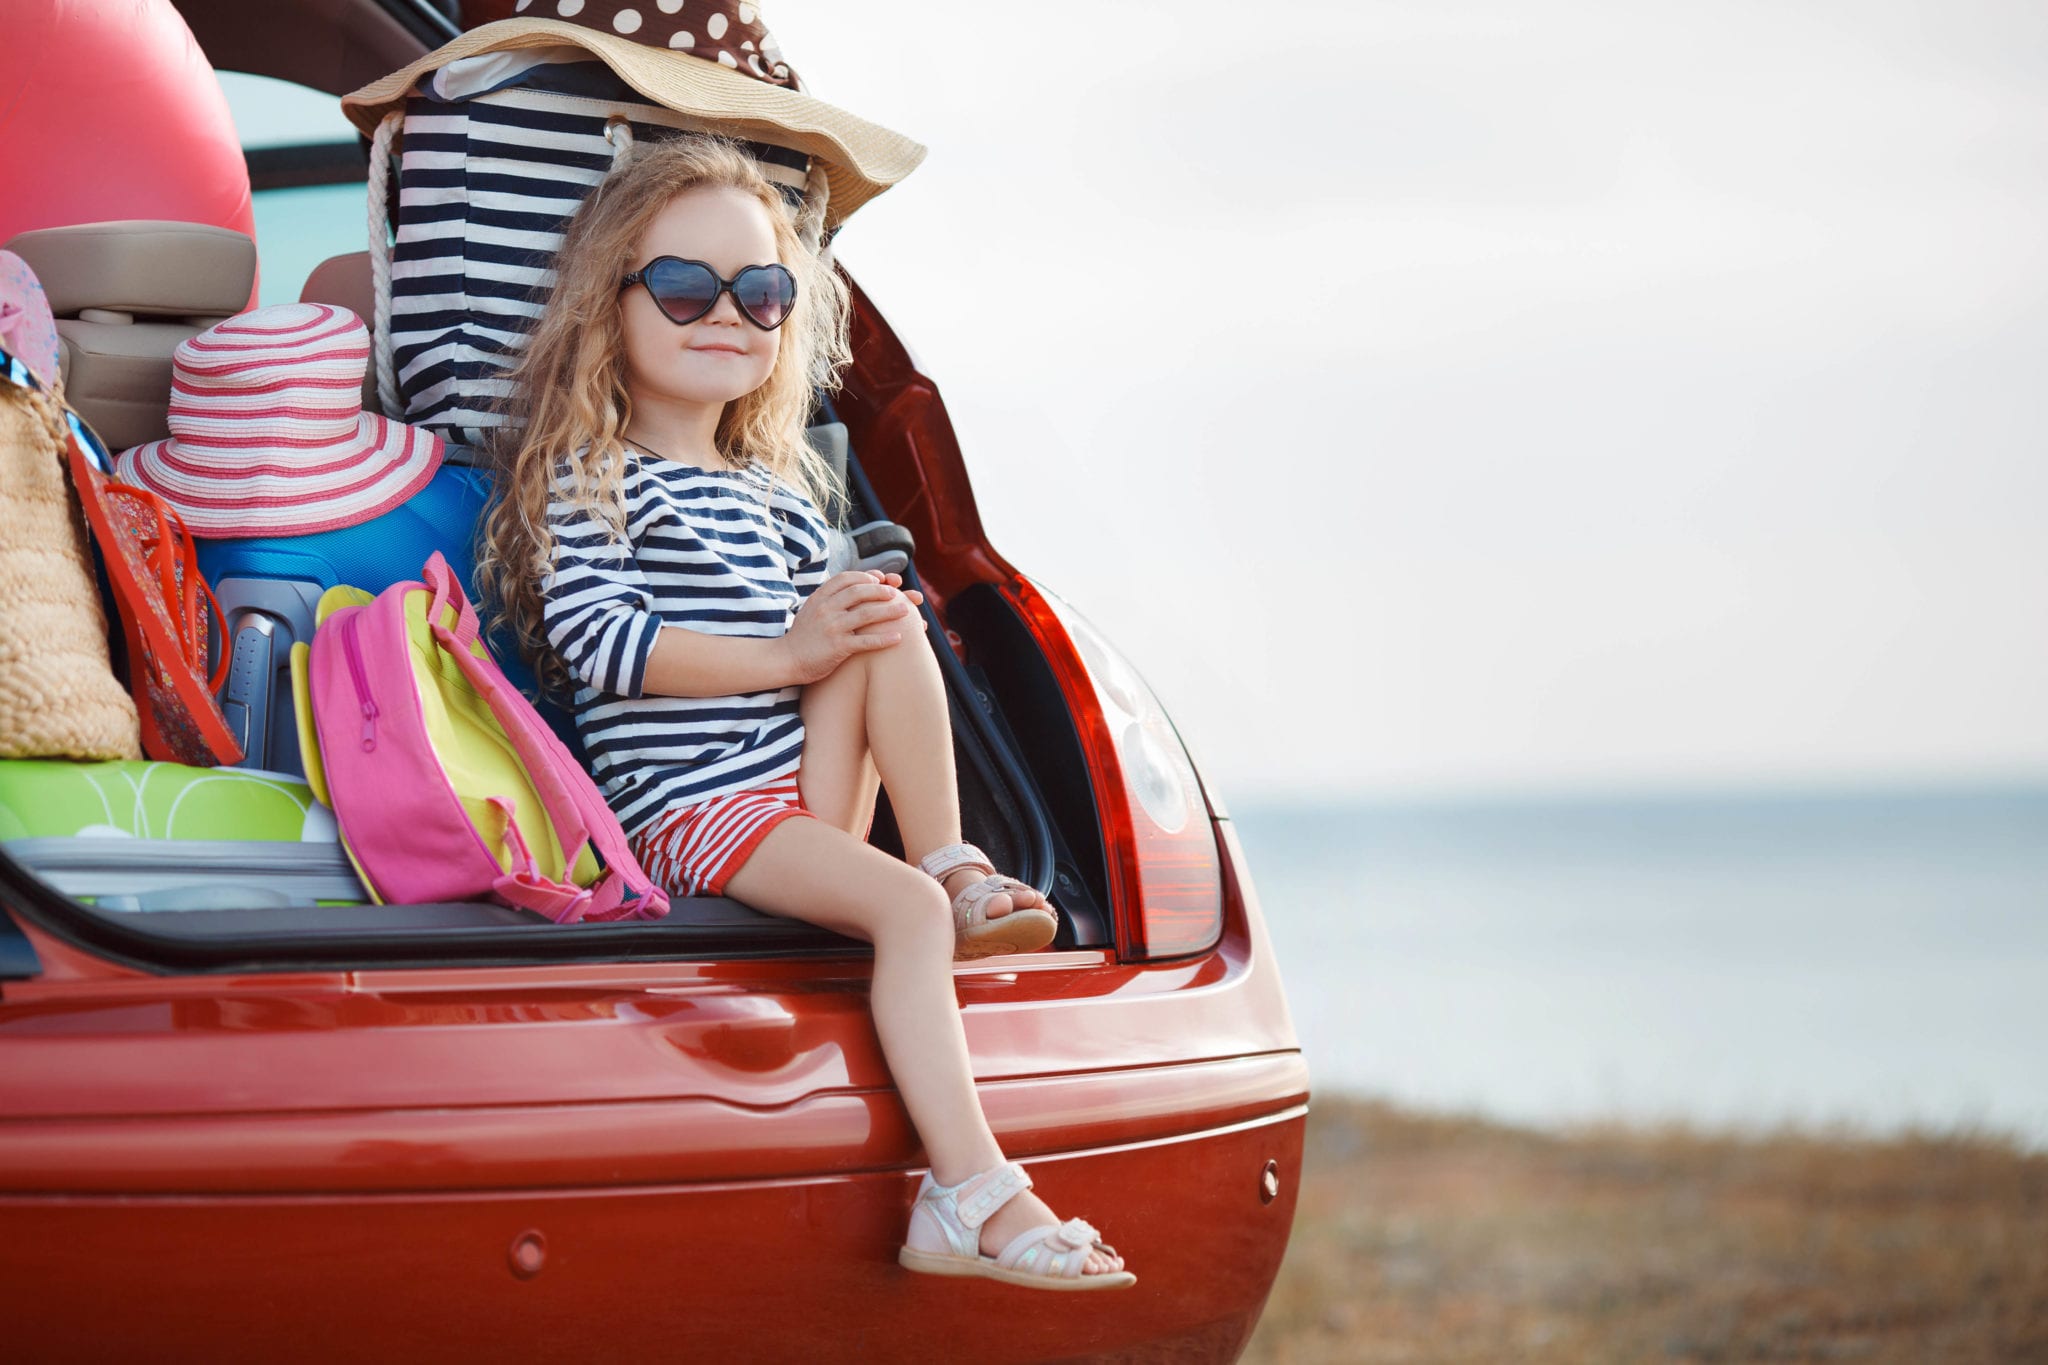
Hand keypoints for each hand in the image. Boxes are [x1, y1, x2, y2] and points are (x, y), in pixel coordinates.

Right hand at [781, 570, 925, 682]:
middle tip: (897, 593)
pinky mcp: (837, 647)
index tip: (880, 579)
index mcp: (819, 598)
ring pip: (867, 614)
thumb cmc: (803, 636)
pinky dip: (884, 639)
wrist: (785, 660)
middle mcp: (825, 609)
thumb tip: (850, 586)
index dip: (865, 576)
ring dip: (889, 611)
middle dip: (882, 590)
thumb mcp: (811, 610)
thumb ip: (828, 598)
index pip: (846, 578)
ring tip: (906, 611)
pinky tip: (899, 638)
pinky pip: (866, 641)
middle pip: (859, 592)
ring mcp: (832, 627)